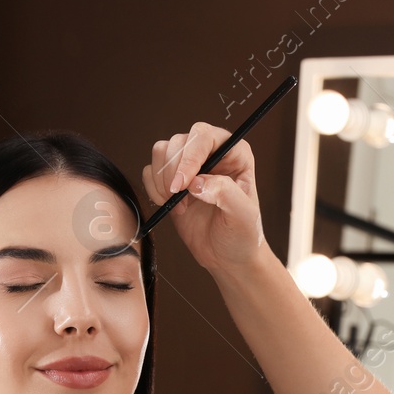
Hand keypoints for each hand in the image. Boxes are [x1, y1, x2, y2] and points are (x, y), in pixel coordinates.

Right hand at [142, 122, 266, 274]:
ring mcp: (190, 166)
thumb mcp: (243, 215)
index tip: (183, 184)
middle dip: (173, 171)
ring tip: (178, 204)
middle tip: (178, 197)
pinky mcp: (172, 181)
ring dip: (162, 180)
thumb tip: (198, 182)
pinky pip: (150, 171)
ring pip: (161, 152)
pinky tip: (171, 206)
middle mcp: (211, 153)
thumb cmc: (242, 234)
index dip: (189, 156)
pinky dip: (154, 190)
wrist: (228, 257)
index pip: (204, 136)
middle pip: (178, 142)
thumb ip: (225, 193)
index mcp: (234, 153)